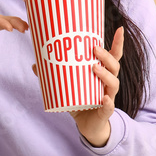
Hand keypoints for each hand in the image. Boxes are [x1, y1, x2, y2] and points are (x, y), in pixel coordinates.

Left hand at [31, 27, 123, 146]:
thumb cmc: (80, 101)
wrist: (88, 125)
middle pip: (114, 66)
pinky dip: (107, 102)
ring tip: (95, 68)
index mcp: (103, 74)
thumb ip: (54, 75)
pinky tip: (104, 98)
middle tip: (94, 49)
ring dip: (106, 75)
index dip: (118, 43)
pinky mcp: (105, 112)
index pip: (113, 56)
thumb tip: (35, 64)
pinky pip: (109, 106)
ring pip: (113, 84)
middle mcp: (108, 83)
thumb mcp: (67, 86)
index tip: (120, 29)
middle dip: (106, 56)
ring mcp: (109, 97)